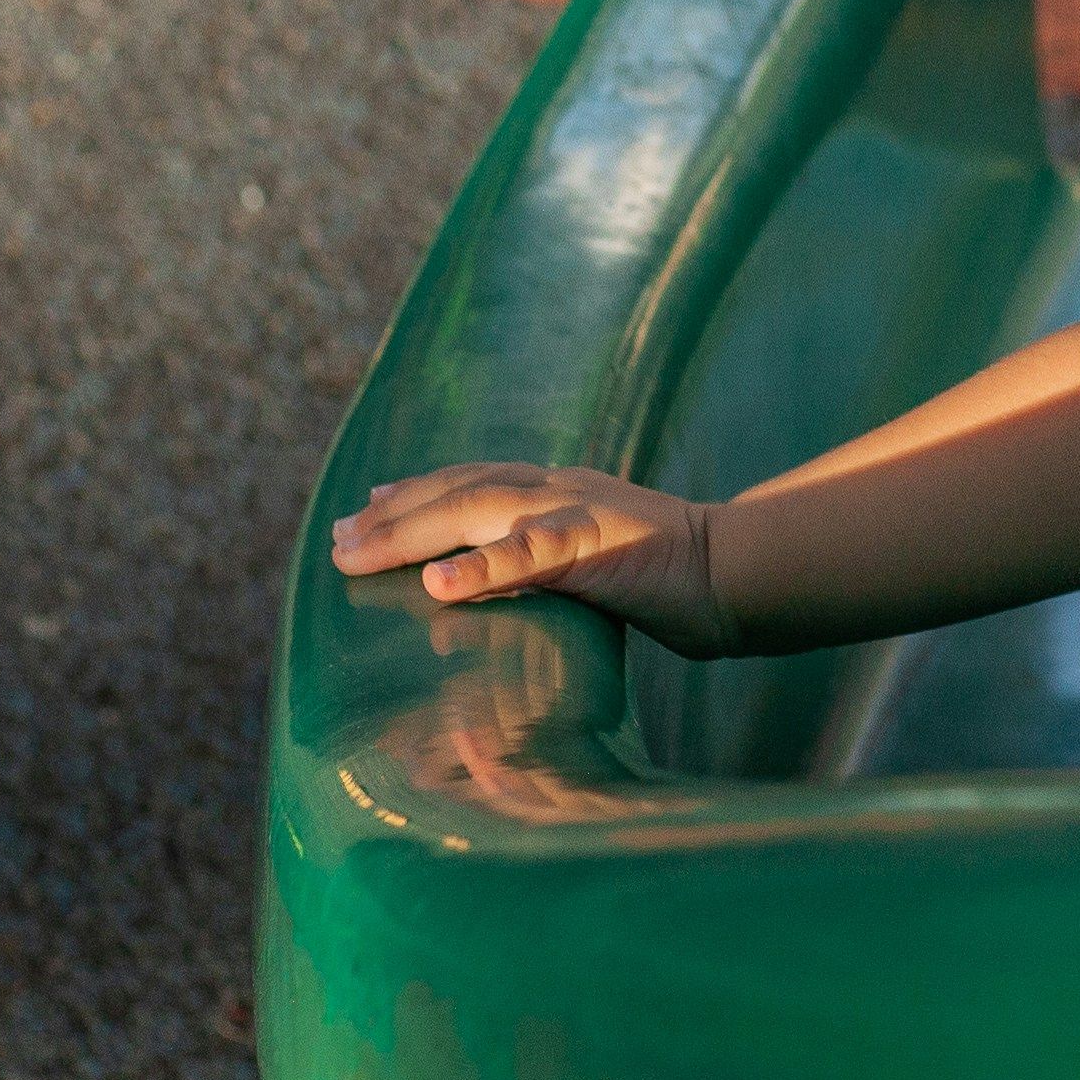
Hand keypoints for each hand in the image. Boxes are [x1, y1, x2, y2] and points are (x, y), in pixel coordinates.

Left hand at [330, 463, 734, 656]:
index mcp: (562, 490)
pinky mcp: (600, 545)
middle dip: (391, 514)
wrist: (742, 573)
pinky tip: (439, 585)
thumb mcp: (597, 566)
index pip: (475, 479)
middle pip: (459, 489)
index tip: (365, 506)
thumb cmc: (675, 582)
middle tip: (337, 540)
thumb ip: (547, 571)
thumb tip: (490, 601)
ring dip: (409, 531)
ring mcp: (579, 510)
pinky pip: (531, 554)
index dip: (416, 490)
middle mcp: (561, 488)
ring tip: (354, 554)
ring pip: (477, 509)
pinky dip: (482, 567)